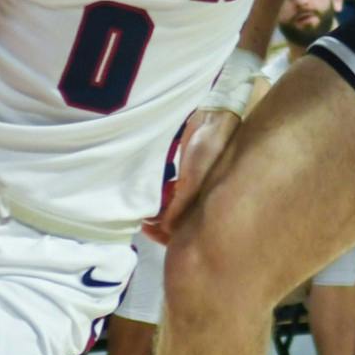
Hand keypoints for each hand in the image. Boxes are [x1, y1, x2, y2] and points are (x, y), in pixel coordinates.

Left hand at [141, 107, 238, 244]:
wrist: (212, 119)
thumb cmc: (209, 151)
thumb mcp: (194, 180)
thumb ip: (182, 204)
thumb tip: (167, 228)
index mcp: (203, 203)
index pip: (184, 228)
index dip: (166, 235)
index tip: (147, 229)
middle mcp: (197, 197)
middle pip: (176, 219)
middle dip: (159, 222)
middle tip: (141, 220)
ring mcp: (190, 184)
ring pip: (171, 204)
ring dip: (158, 208)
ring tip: (142, 207)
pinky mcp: (184, 171)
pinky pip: (170, 189)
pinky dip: (160, 193)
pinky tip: (148, 192)